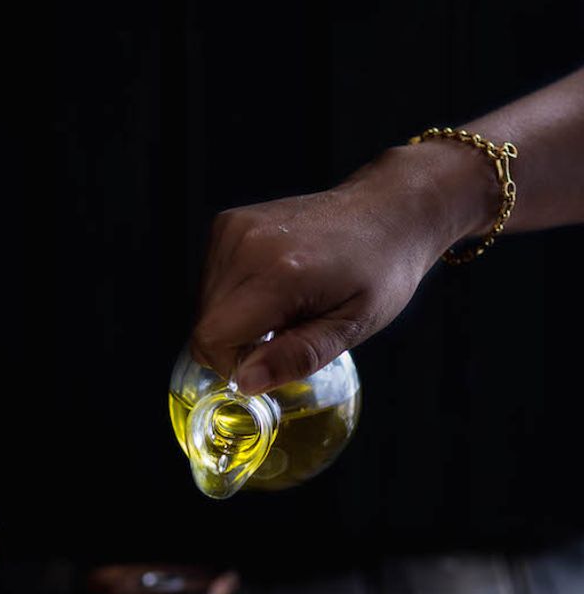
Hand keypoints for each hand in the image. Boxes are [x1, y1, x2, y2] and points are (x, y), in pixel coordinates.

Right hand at [191, 142, 491, 393]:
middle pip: (205, 325)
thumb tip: (246, 381)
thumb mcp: (353, 327)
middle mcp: (248, 244)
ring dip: (237, 319)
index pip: (212, 338)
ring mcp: (234, 229)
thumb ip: (297, 356)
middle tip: (290, 329)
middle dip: (240, 343)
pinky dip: (236, 295)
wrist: (388, 212)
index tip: (273, 357)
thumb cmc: (381, 269)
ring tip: (286, 304)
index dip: (235, 364)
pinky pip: (211, 281)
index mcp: (280, 273)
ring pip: (205, 306)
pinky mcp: (228, 224)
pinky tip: (274, 285)